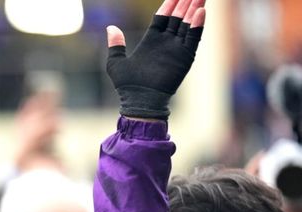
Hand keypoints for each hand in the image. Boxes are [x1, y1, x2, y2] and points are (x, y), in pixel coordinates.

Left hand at [106, 0, 205, 119]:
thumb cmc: (126, 86)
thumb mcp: (115, 63)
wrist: (139, 101)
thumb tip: (111, 28)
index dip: (169, 5)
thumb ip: (115, 45)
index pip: (162, 17)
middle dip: (184, 3)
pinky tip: (201, 12)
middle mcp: (166, 43)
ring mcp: (176, 49)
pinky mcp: (184, 57)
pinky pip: (193, 38)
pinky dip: (197, 25)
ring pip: (187, 24)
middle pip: (177, 17)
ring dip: (194, 9)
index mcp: (151, 41)